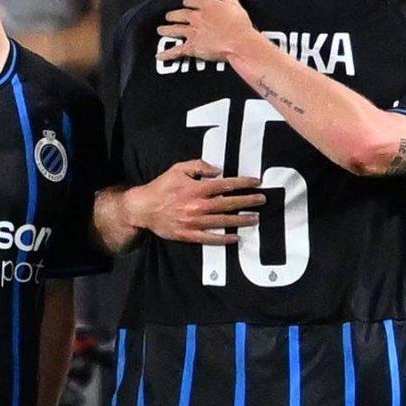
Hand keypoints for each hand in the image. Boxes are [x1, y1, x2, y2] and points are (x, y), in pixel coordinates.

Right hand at [123, 159, 264, 244]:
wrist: (143, 208)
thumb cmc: (161, 186)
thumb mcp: (178, 169)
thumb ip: (198, 166)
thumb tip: (218, 170)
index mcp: (196, 188)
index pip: (225, 185)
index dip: (243, 183)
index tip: (256, 182)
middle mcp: (197, 206)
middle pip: (228, 203)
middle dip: (247, 201)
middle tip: (262, 200)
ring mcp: (193, 222)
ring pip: (223, 222)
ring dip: (241, 220)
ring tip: (255, 218)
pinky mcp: (189, 235)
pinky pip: (210, 238)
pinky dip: (223, 239)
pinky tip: (236, 237)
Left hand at [156, 0, 261, 67]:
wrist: (238, 42)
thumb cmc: (240, 25)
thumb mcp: (236, 7)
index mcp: (207, 6)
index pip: (194, 1)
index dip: (188, 2)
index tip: (185, 3)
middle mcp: (197, 17)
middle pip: (180, 14)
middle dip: (173, 15)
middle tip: (168, 16)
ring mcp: (192, 32)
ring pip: (174, 30)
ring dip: (166, 30)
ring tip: (160, 30)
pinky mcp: (192, 47)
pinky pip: (176, 51)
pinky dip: (166, 54)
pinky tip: (158, 56)